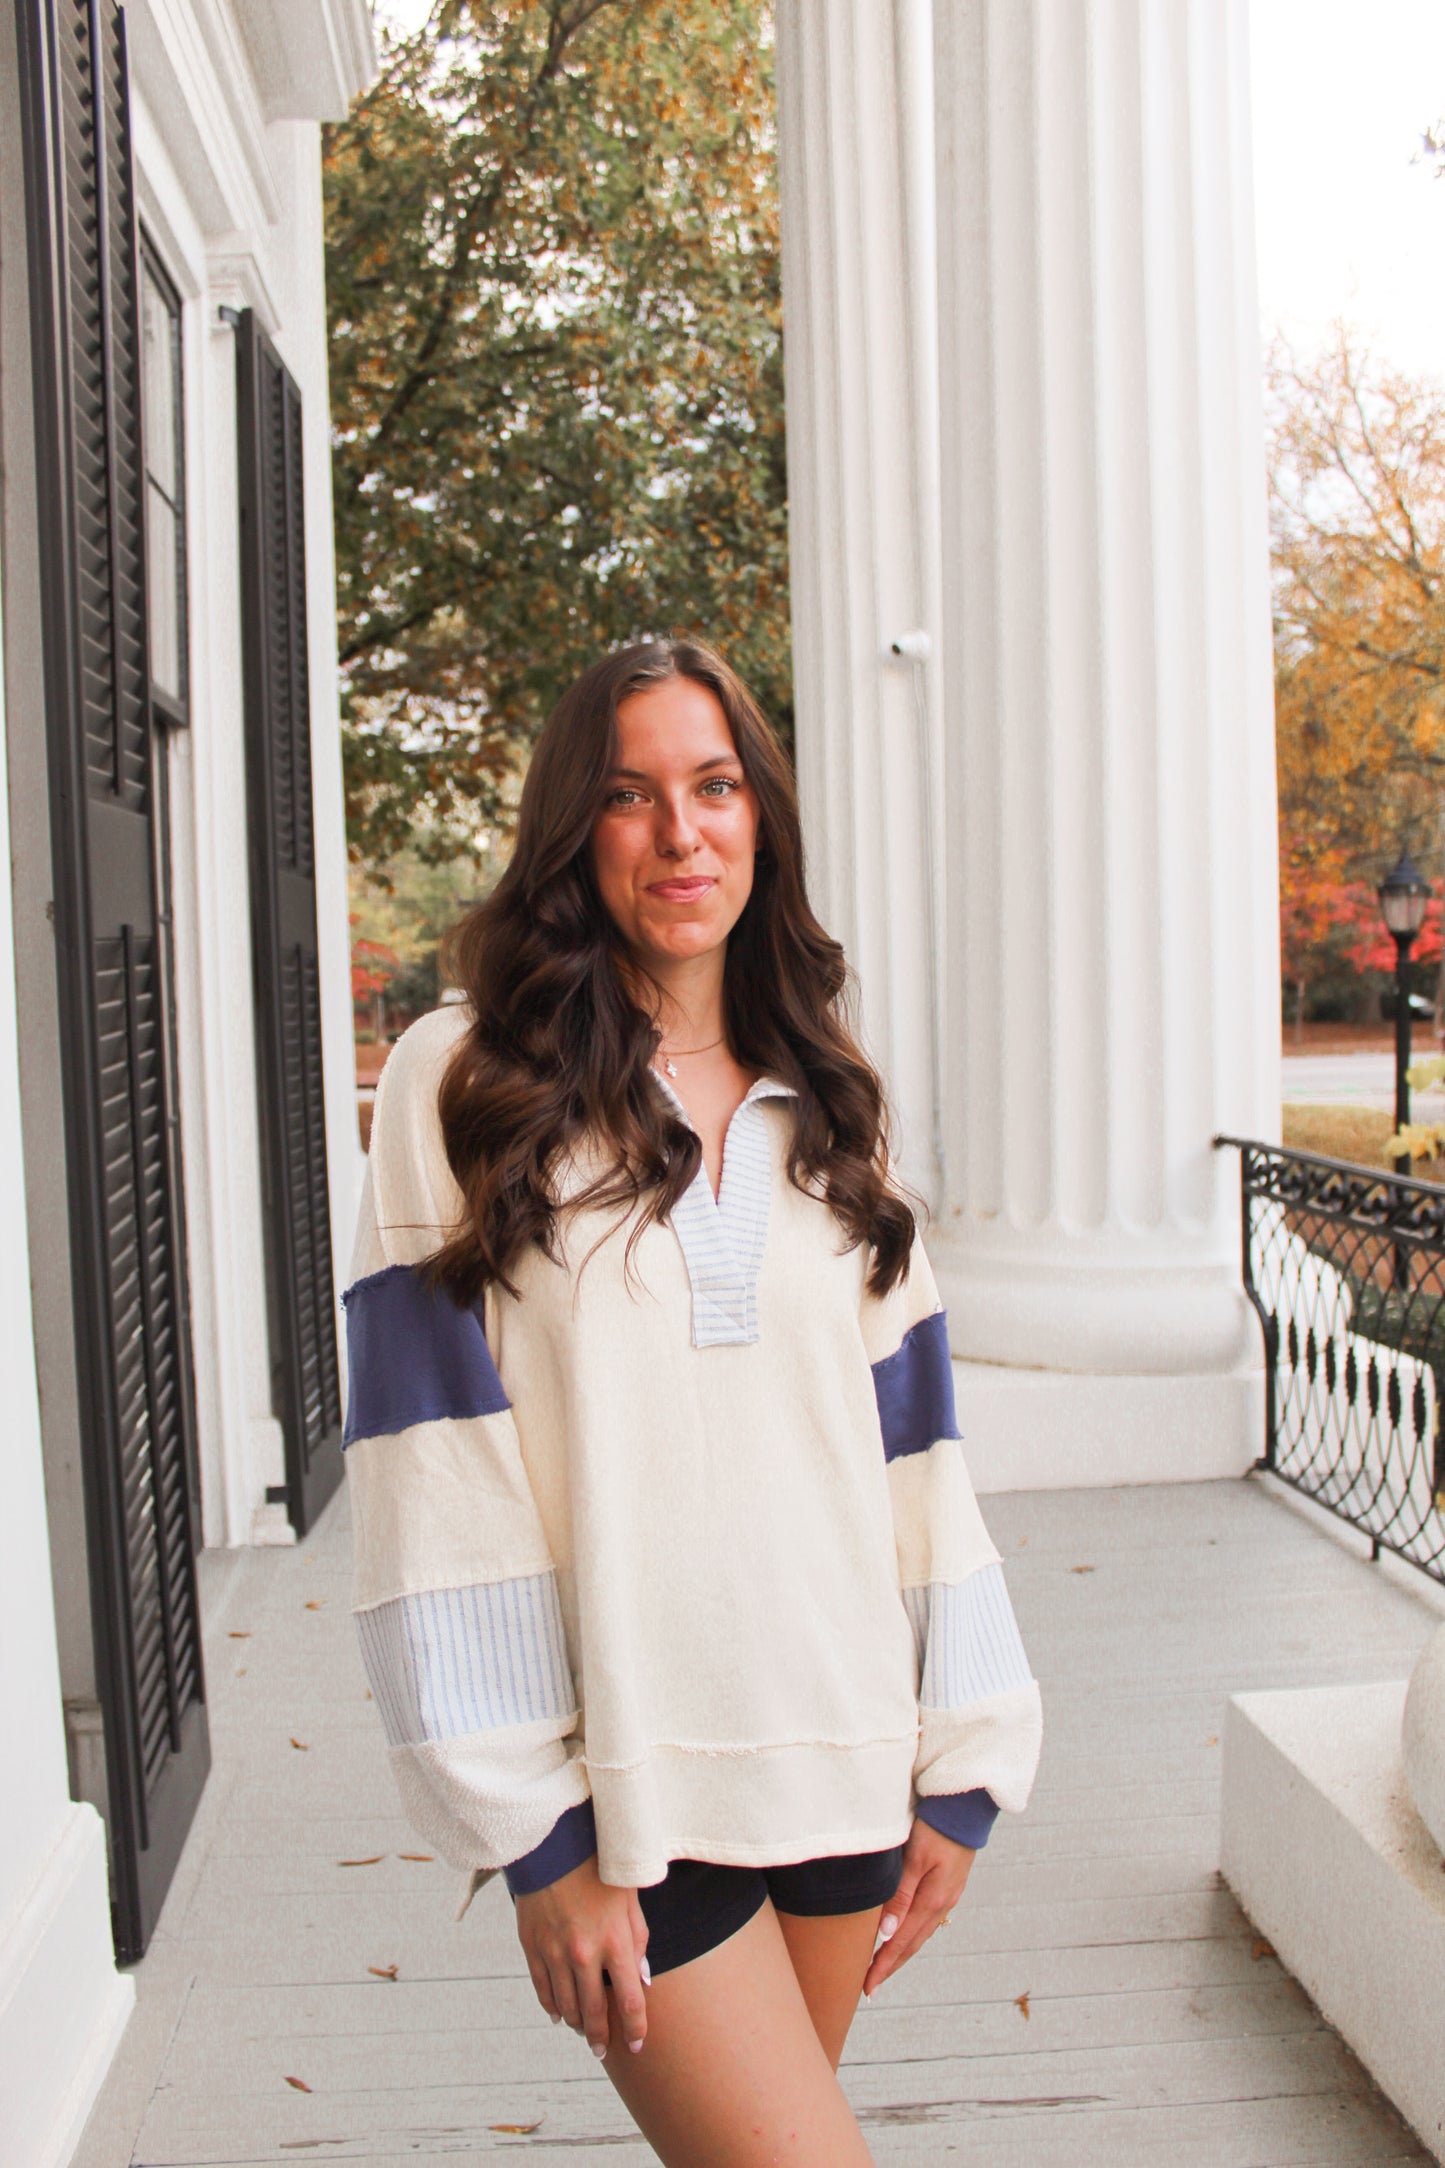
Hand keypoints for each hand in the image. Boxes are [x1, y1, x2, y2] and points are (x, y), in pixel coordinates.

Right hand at [514, 1855, 650, 2058]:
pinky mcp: (532, 1946)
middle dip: (602, 2037)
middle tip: (603, 2050)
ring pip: (567, 2005)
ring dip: (577, 2024)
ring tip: (583, 2031)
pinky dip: (551, 2006)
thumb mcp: (630, 1901)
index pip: (631, 2002)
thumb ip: (639, 1941)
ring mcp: (555, 1952)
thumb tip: (642, 1979)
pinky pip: (543, 1989)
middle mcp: (585, 1954)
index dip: (636, 2030)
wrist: (555, 1844)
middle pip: (595, 2012)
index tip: (638, 2045)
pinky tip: (559, 2014)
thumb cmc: (600, 1869)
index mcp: (616, 1942)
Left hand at [862, 1816, 974, 1997]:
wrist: (965, 1807)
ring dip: (901, 1952)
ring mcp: (947, 1896)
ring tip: (883, 1967)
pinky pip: (926, 1919)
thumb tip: (886, 1935)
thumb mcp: (915, 1859)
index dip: (883, 1966)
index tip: (867, 1988)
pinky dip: (911, 1934)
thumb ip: (900, 1895)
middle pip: (912, 1944)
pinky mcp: (948, 1886)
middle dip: (890, 1966)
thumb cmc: (936, 1828)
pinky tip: (903, 1935)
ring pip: (919, 1933)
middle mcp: (942, 1904)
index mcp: (933, 1901)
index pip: (902, 1943)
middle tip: (870, 1987)